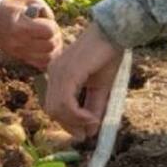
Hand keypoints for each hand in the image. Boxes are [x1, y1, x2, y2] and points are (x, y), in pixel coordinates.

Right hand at [0, 0, 62, 70]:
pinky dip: (47, 59)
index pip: (49, 32)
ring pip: (47, 59)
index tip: (49, 23)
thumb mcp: (31, 0)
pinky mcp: (17, 56)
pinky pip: (39, 65)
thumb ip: (46, 10)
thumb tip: (54, 23)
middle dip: (56, 38)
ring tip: (51, 41)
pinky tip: (46, 51)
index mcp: (22, 27)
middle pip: (50, 46)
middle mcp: (20, 42)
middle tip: (52, 33)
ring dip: (54, 50)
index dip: (54, 27)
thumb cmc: (12, 5)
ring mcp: (18, 52)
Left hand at [46, 23, 123, 138]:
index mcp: (58, 74)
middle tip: (87, 132)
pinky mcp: (68, 73)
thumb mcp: (101, 87)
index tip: (84, 132)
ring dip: (74, 121)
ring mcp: (58, 72)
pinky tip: (91, 117)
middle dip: (69, 125)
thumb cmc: (108, 55)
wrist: (114, 33)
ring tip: (92, 121)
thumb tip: (90, 131)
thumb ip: (93, 107)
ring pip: (56, 109)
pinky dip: (77, 115)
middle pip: (52, 110)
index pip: (53, 105)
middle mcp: (53, 72)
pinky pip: (65, 102)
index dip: (67, 123)